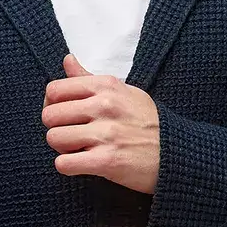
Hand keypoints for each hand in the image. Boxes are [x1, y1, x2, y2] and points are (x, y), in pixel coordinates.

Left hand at [42, 54, 160, 194]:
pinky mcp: (107, 161)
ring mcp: (106, 134)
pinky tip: (81, 164)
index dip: (53, 104)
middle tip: (72, 134)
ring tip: (79, 149)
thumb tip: (67, 60)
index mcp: (106, 86)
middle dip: (56, 127)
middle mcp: (105, 106)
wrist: (177, 153)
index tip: (65, 114)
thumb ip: (90, 78)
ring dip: (62, 148)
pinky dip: (67, 166)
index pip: (55, 89)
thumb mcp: (124, 91)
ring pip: (54, 138)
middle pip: (50, 115)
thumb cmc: (148, 122)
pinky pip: (64, 163)